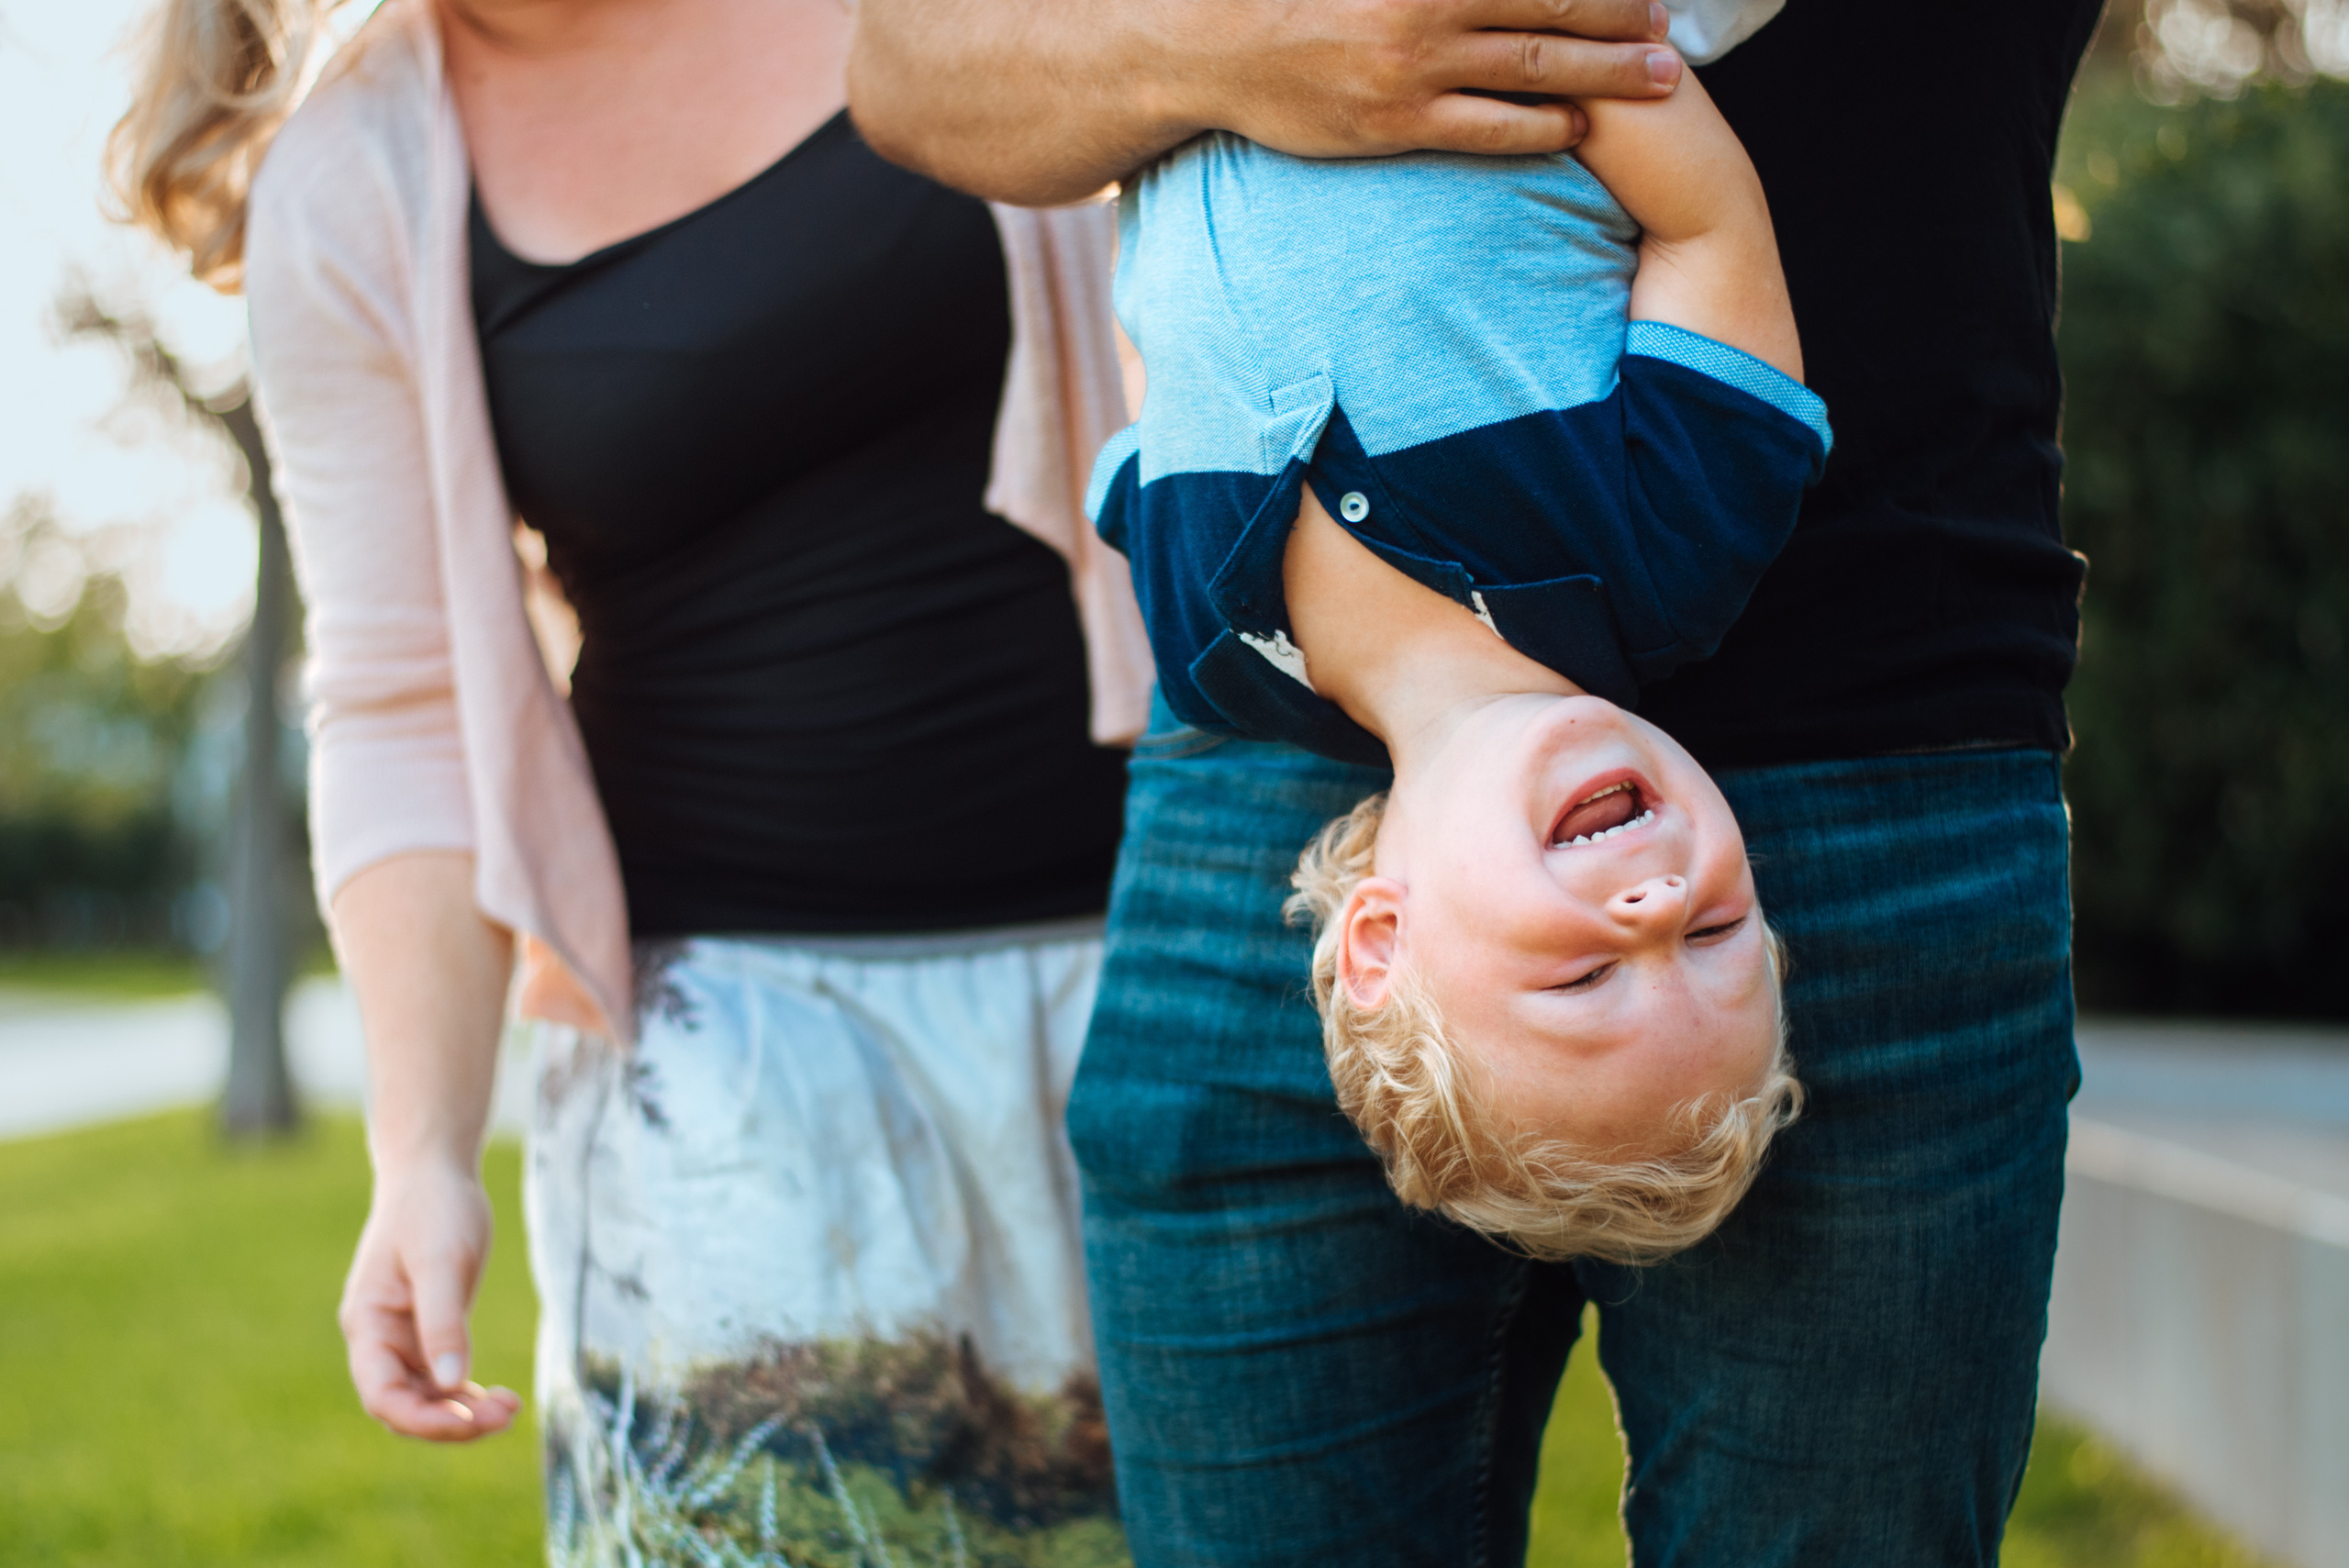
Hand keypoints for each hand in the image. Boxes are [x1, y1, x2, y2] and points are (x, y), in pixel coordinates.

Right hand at [338, 1159, 521, 1441]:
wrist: (435, 1172)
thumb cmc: (432, 1208)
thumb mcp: (441, 1261)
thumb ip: (444, 1322)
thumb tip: (454, 1383)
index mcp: (368, 1324)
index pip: (382, 1395)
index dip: (422, 1419)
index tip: (469, 1421)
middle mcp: (379, 1339)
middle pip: (404, 1406)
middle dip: (451, 1422)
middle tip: (507, 1415)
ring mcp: (403, 1337)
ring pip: (425, 1398)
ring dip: (463, 1413)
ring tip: (511, 1408)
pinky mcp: (429, 1330)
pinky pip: (441, 1380)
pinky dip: (466, 1395)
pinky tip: (498, 1398)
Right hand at [1164, 0, 1684, 161]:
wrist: (1214, 46)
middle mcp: (1428, 7)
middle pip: (1552, 7)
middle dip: (1620, 17)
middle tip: (1669, 26)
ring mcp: (1414, 68)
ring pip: (1536, 68)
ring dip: (1607, 72)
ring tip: (1658, 78)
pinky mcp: (1395, 124)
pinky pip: (1488, 128)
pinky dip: (1542, 126)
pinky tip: (1582, 126)